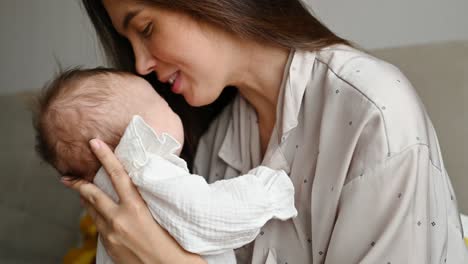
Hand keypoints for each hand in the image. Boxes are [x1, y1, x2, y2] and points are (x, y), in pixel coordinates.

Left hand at [62, 138, 205, 263]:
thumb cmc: (174, 244)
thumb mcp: (165, 215)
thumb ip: (151, 199)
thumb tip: (146, 186)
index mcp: (136, 209)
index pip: (118, 176)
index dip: (106, 157)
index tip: (95, 143)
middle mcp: (119, 220)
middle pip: (92, 195)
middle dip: (78, 183)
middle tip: (67, 176)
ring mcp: (111, 235)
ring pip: (92, 211)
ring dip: (86, 200)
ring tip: (80, 192)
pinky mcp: (110, 247)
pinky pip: (98, 227)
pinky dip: (97, 216)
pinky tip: (99, 215)